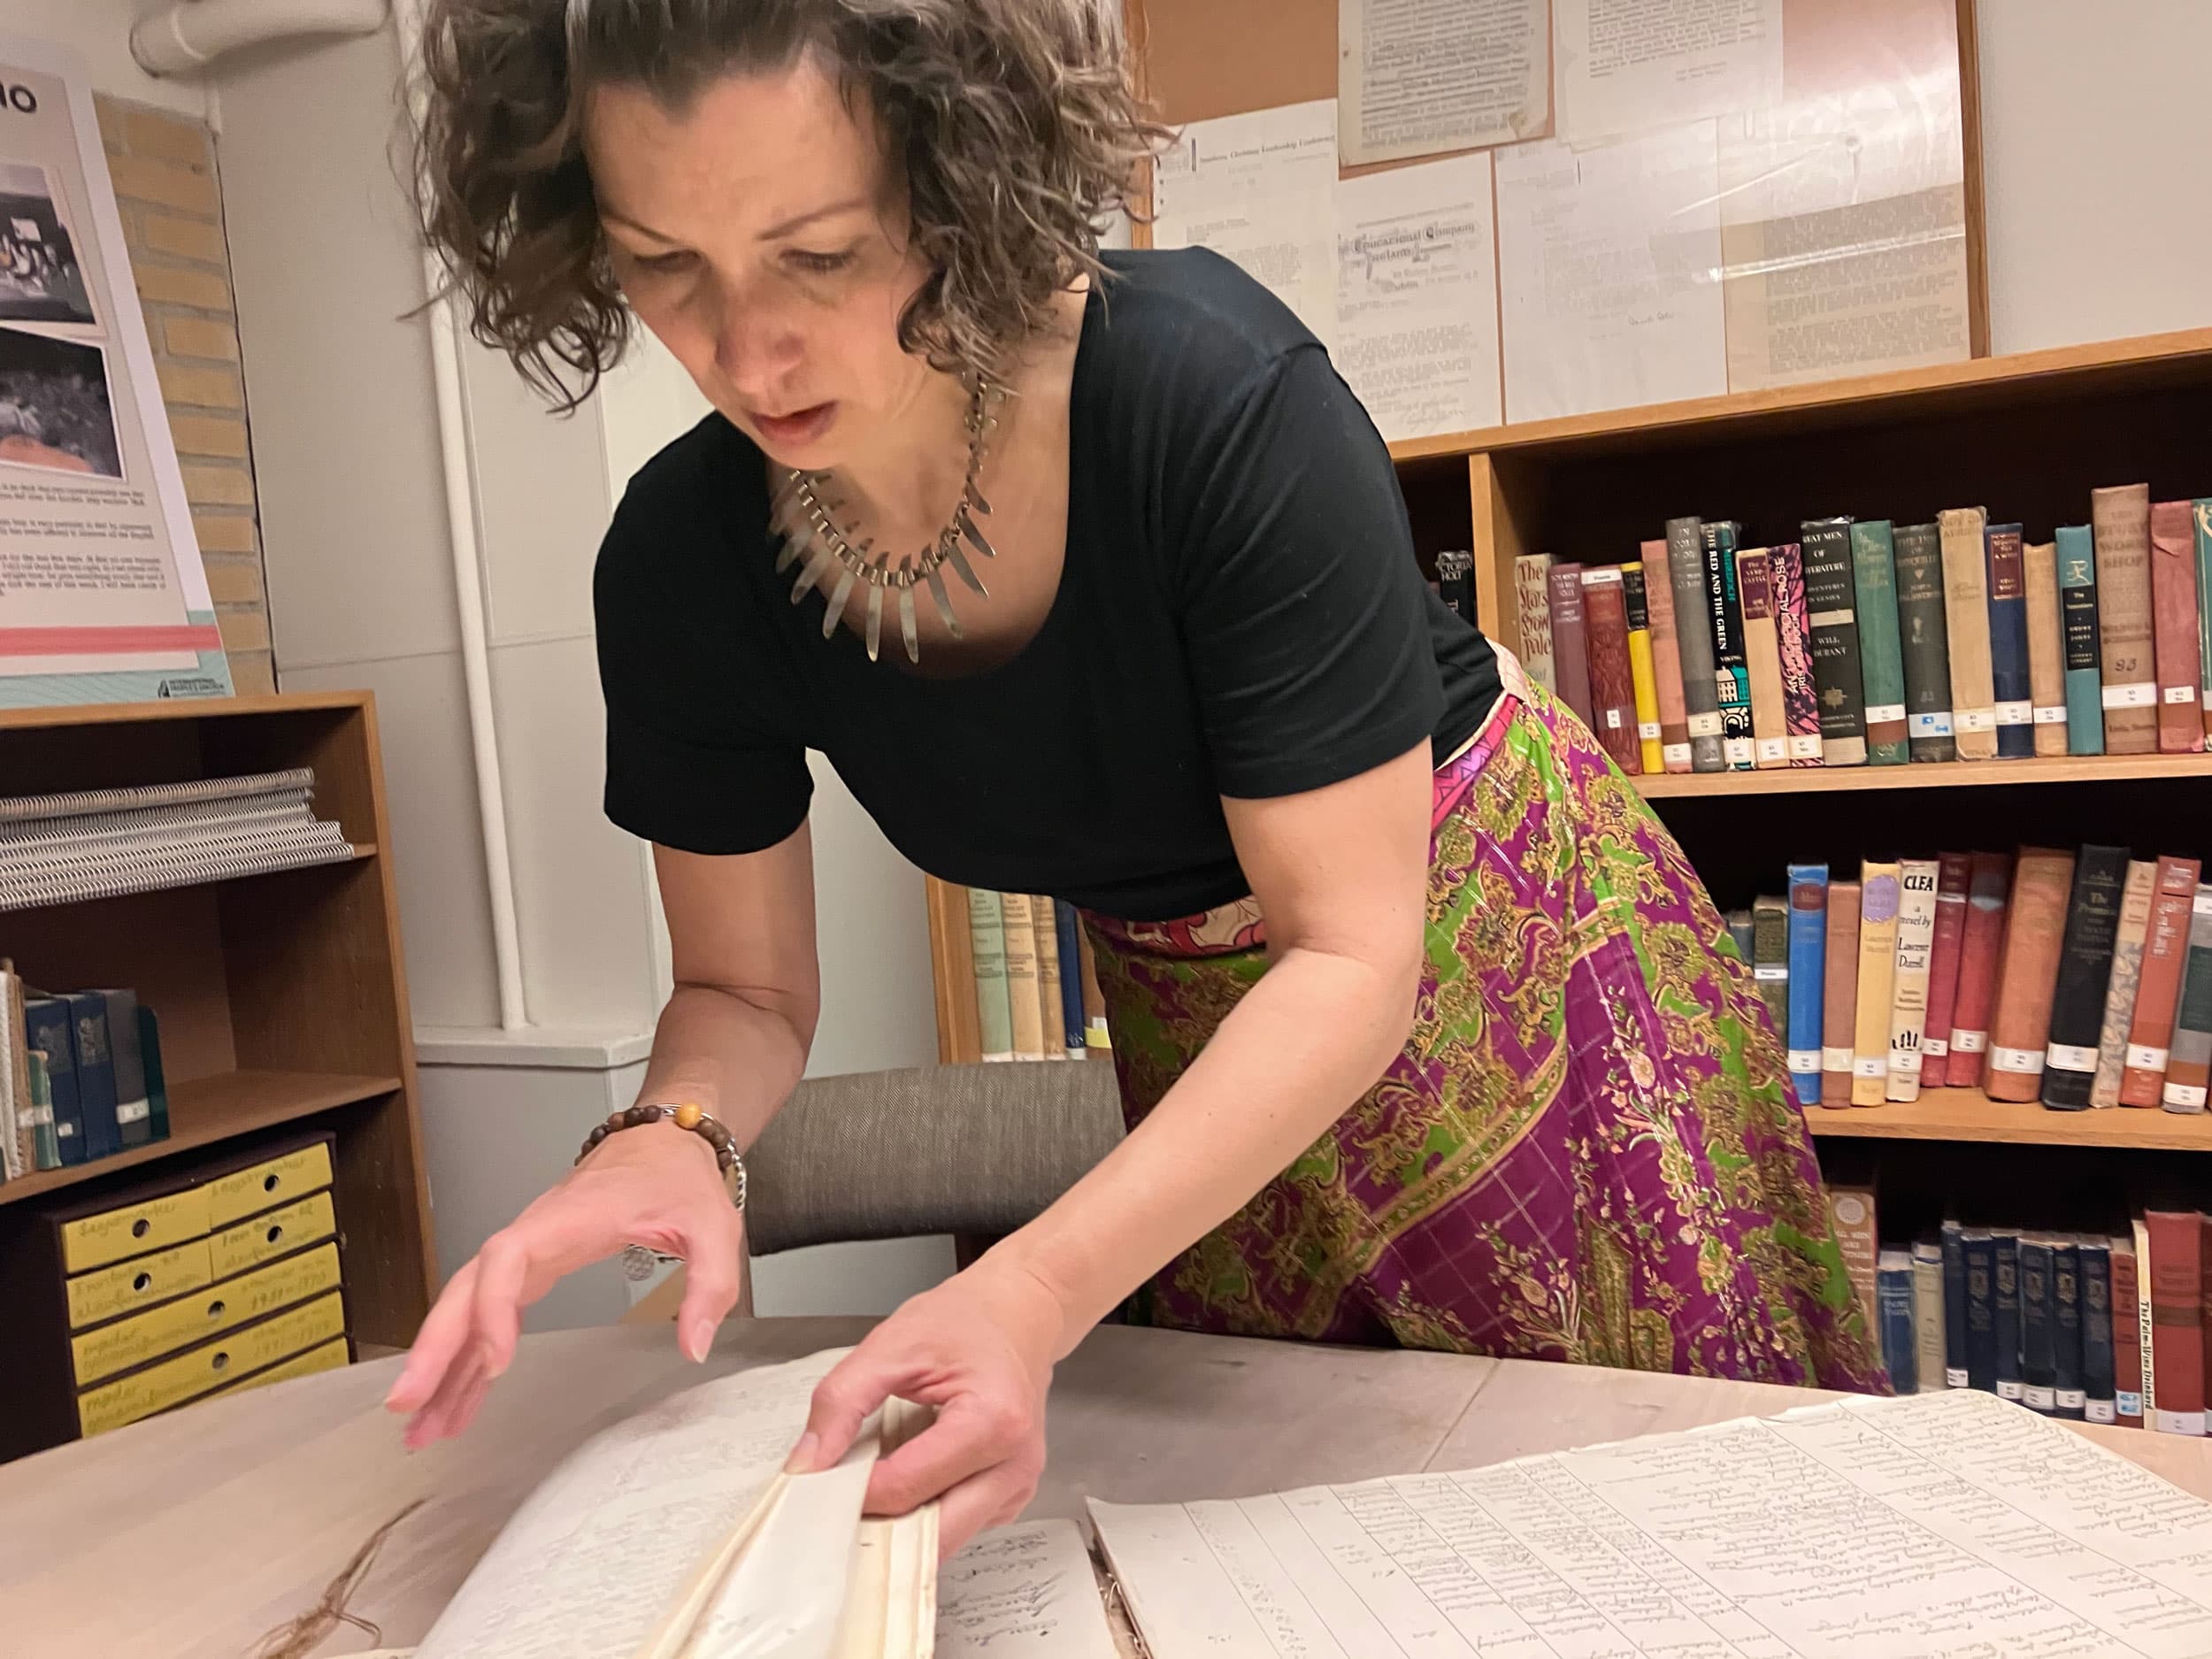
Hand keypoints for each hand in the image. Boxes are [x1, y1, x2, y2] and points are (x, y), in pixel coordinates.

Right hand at [384, 1121, 742, 1446]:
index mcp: (570, 1218)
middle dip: (434, 1347)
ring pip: (467, 1306)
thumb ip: (710, 1285)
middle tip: (409, 1405)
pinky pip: (489, 1313)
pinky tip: (456, 1401)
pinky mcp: (533, 1268)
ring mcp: (528, 1251)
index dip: (492, 1308)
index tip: (496, 1361)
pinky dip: (470, 1358)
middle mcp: (536, 1234)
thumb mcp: (712, 1225)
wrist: (665, 1141)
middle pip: (467, 1287)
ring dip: (441, 1364)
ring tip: (420, 1426)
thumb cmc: (678, 1177)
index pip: (508, 1257)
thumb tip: (693, 1346)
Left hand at [785, 1256, 1068, 1557]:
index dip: (853, 1492)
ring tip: (867, 1489)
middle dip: (877, 1528)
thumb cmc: (964, 1322)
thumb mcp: (892, 1344)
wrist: (1017, 1313)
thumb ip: (842, 1401)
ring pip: (945, 1540)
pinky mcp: (1011, 1497)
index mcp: (993, 1421)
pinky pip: (958, 1526)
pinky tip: (904, 1481)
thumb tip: (807, 1463)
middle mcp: (1016, 1464)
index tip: (816, 1482)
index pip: (906, 1487)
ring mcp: (1018, 1487)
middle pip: (932, 1535)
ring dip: (900, 1528)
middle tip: (833, 1506)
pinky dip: (923, 1514)